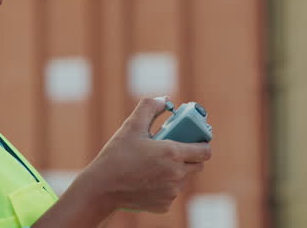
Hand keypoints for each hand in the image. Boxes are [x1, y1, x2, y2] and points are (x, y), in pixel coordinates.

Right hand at [81, 97, 211, 213]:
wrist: (102, 188)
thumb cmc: (117, 155)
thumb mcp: (131, 126)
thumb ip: (149, 107)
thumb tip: (165, 100)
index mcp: (172, 153)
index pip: (205, 151)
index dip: (203, 144)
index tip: (195, 140)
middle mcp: (176, 174)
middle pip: (198, 165)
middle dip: (190, 156)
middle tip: (174, 150)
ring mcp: (171, 192)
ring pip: (183, 179)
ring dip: (176, 171)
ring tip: (156, 164)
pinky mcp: (164, 205)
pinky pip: (172, 192)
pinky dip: (165, 185)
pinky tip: (149, 180)